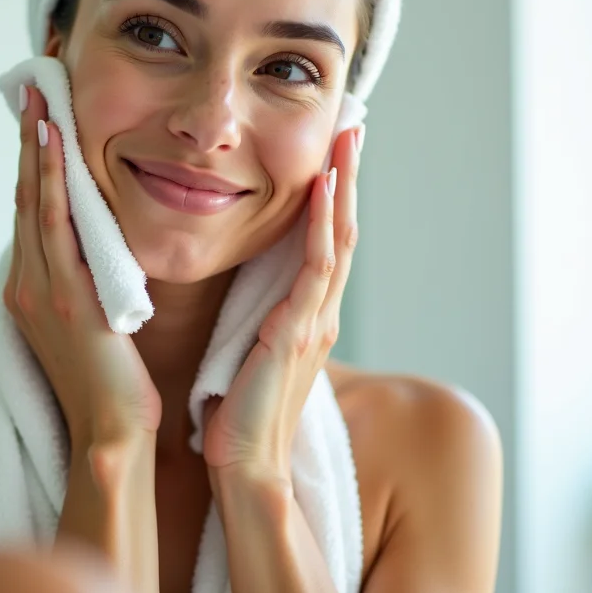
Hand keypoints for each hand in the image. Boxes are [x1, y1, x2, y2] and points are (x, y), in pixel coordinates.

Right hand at [3, 85, 159, 447]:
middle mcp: (25, 283)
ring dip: (36, 147)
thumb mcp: (87, 322)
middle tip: (32, 85)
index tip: (38, 115)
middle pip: (24, 195)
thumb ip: (84, 279)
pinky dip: (51, 181)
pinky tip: (53, 144)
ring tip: (39, 97)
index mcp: (29, 288)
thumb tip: (93, 243)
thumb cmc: (107, 385)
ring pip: (34, 201)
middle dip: (27, 139)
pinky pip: (55, 225)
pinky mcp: (62, 297)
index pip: (29, 209)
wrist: (110, 433)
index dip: (31, 160)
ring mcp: (40, 289)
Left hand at [203, 126, 362, 485]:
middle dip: (348, 178)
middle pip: (341, 230)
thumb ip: (257, 321)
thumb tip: (244, 296)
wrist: (244, 465)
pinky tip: (324, 187)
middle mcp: (319, 312)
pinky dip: (322, 224)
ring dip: (343, 186)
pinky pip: (317, 266)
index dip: (332, 197)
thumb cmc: (239, 415)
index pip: (324, 243)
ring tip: (347, 139)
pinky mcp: (299, 331)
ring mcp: (315, 320)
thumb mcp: (250, 354)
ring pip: (337, 239)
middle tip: (353, 127)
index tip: (332, 153)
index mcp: (306, 316)